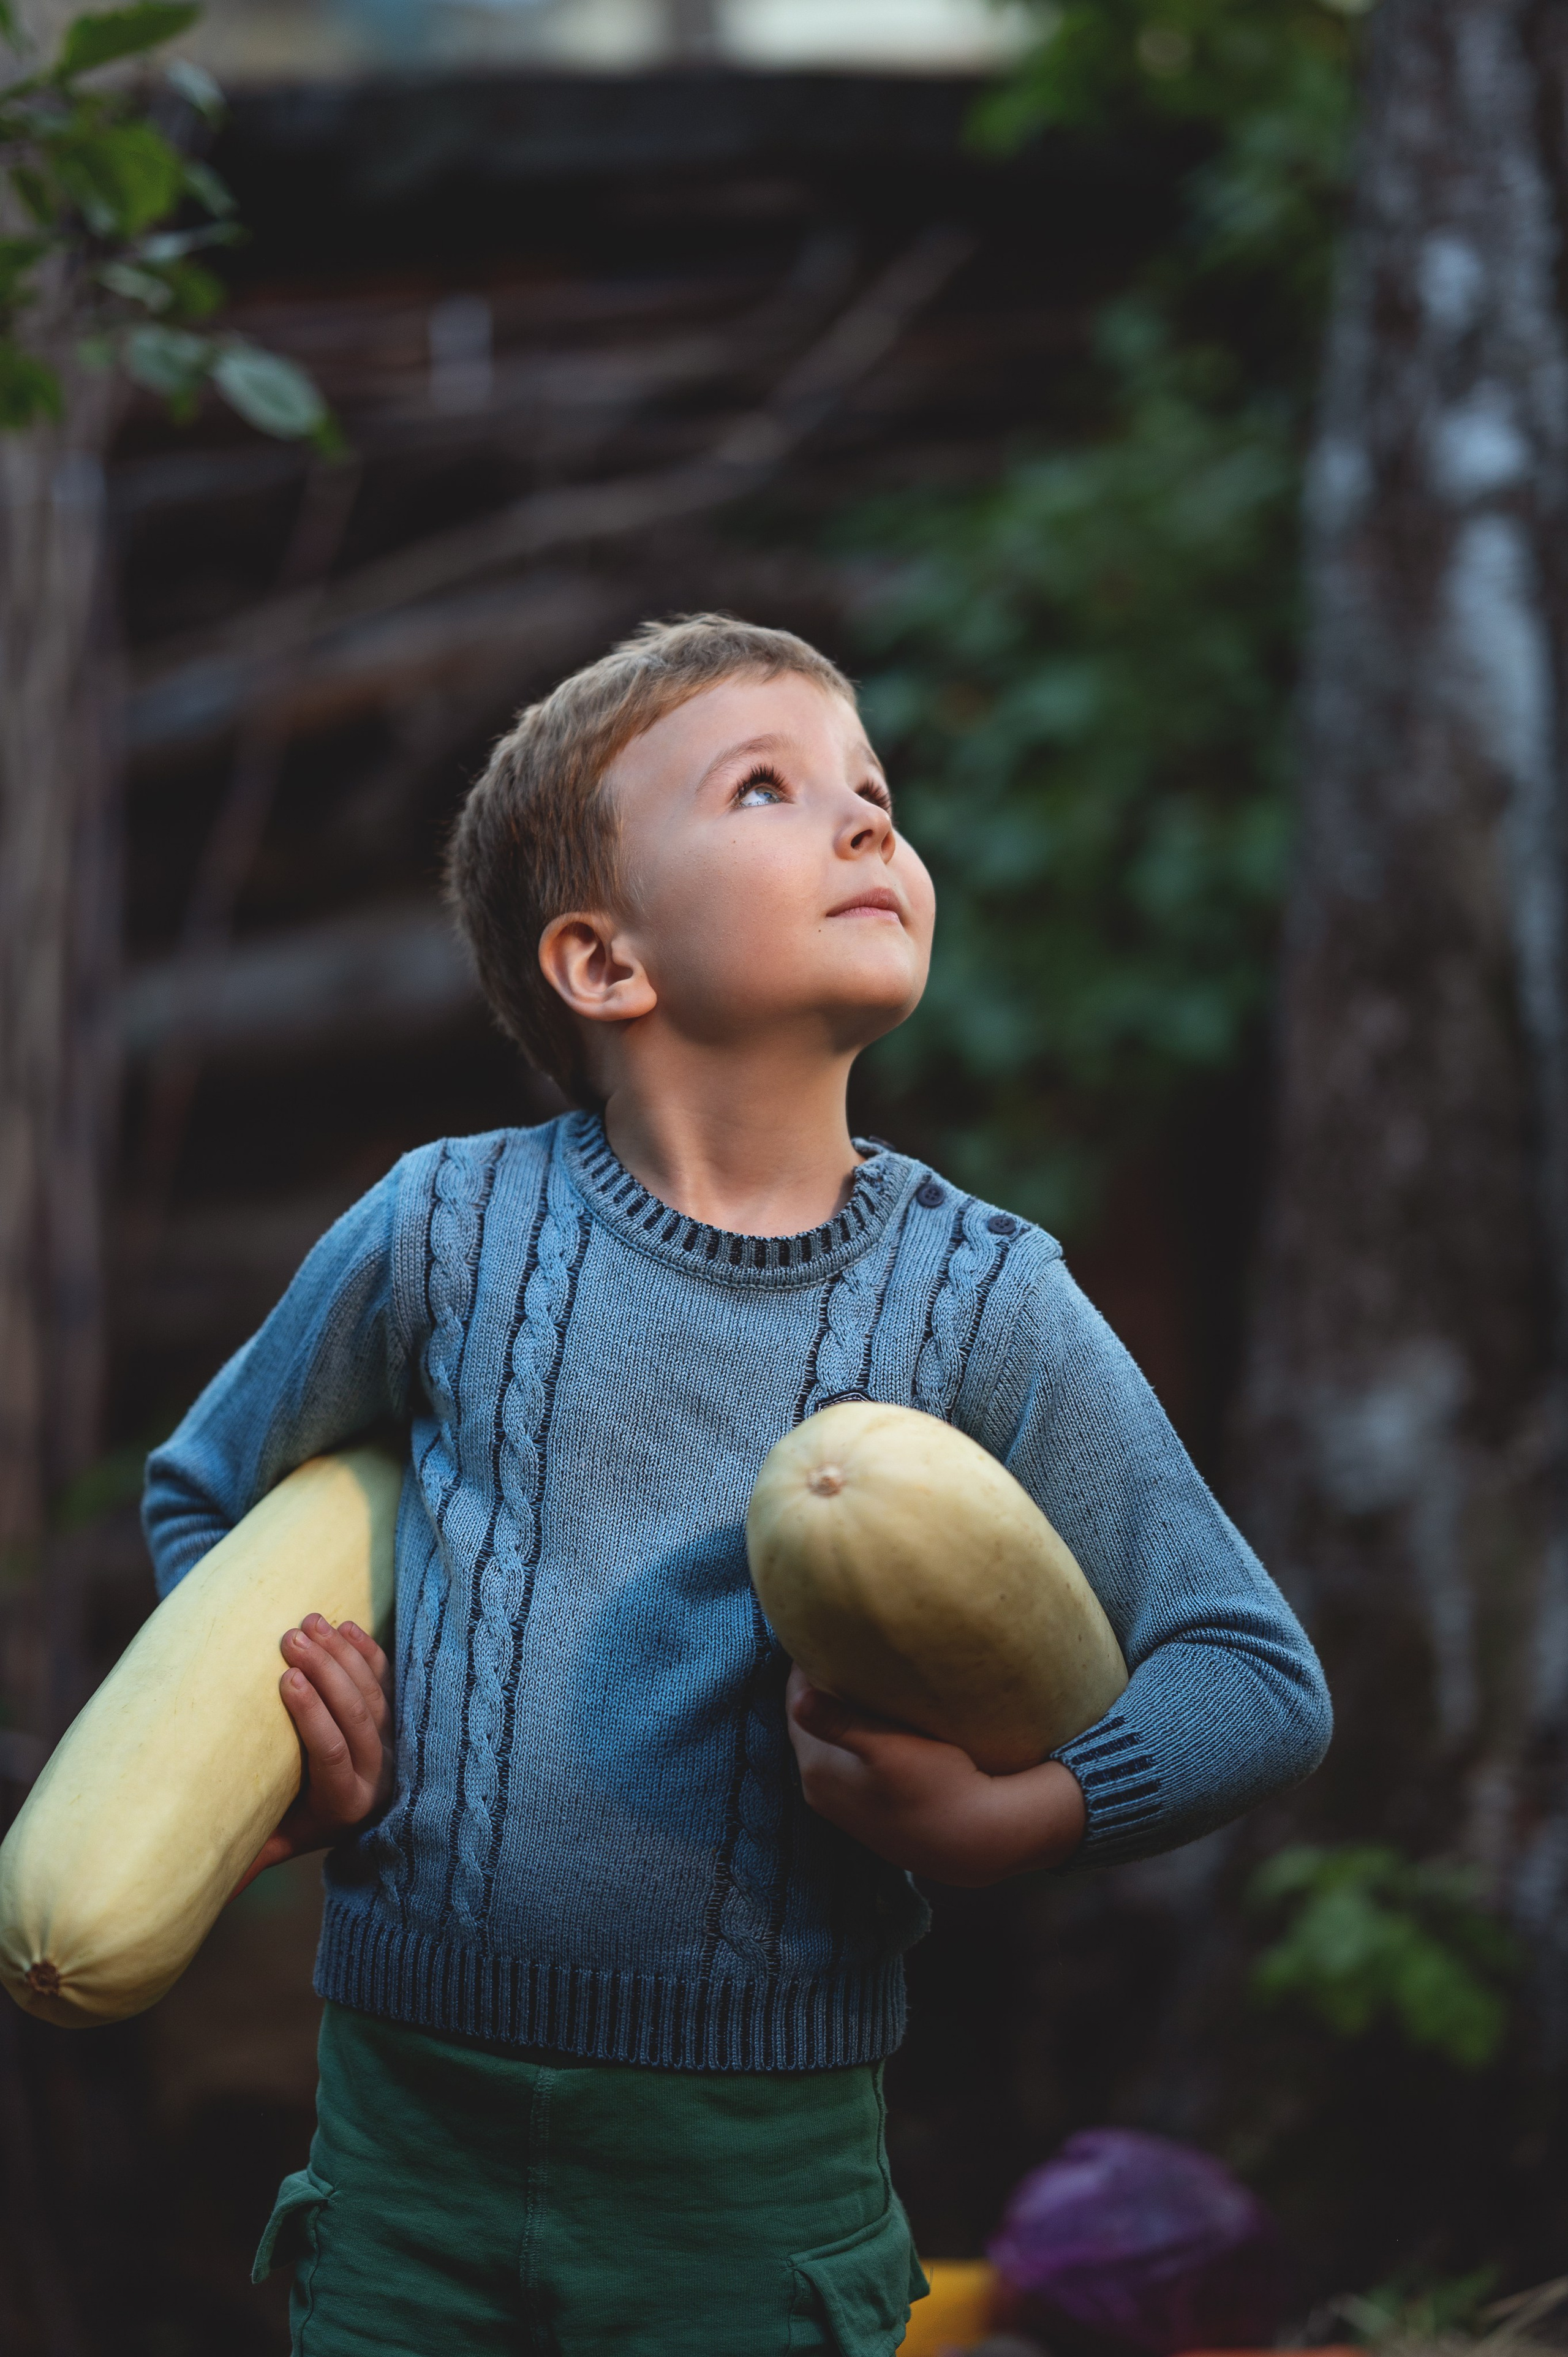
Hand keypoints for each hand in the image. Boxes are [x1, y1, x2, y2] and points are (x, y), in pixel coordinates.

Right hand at [231, 1615, 393, 1898]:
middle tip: (290, 1636)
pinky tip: (346, 1625)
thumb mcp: (277, 1840)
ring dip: (342, 1651)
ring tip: (309, 1621)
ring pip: (374, 1690)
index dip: (313, 1714)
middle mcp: (379, 1771)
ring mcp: (394, 1740)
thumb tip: (208, 1893)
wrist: (356, 1811)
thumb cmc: (300, 1823)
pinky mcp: (399, 1715)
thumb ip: (246, 1859)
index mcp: (347, 1803)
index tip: (286, 1678)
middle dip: (325, 1670)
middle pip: (357, 1713)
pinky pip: (389, 1676)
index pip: (333, 1751)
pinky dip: (369, 1649)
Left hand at [785, 1664, 1085, 1886]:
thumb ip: (840, 1723)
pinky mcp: (862, 1808)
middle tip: (847, 1644)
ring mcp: (839, 1801)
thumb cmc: (938, 1788)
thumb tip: (800, 1699)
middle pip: (809, 1717)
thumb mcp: (888, 1750)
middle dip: (822, 1682)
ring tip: (864, 1672)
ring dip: (839, 1707)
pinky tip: (879, 1717)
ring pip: (826, 1737)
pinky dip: (852, 1732)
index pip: (795, 1698)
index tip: (827, 1629)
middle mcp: (817, 1787)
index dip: (808, 1663)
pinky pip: (844, 1756)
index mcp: (815, 1768)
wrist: (977, 1841)